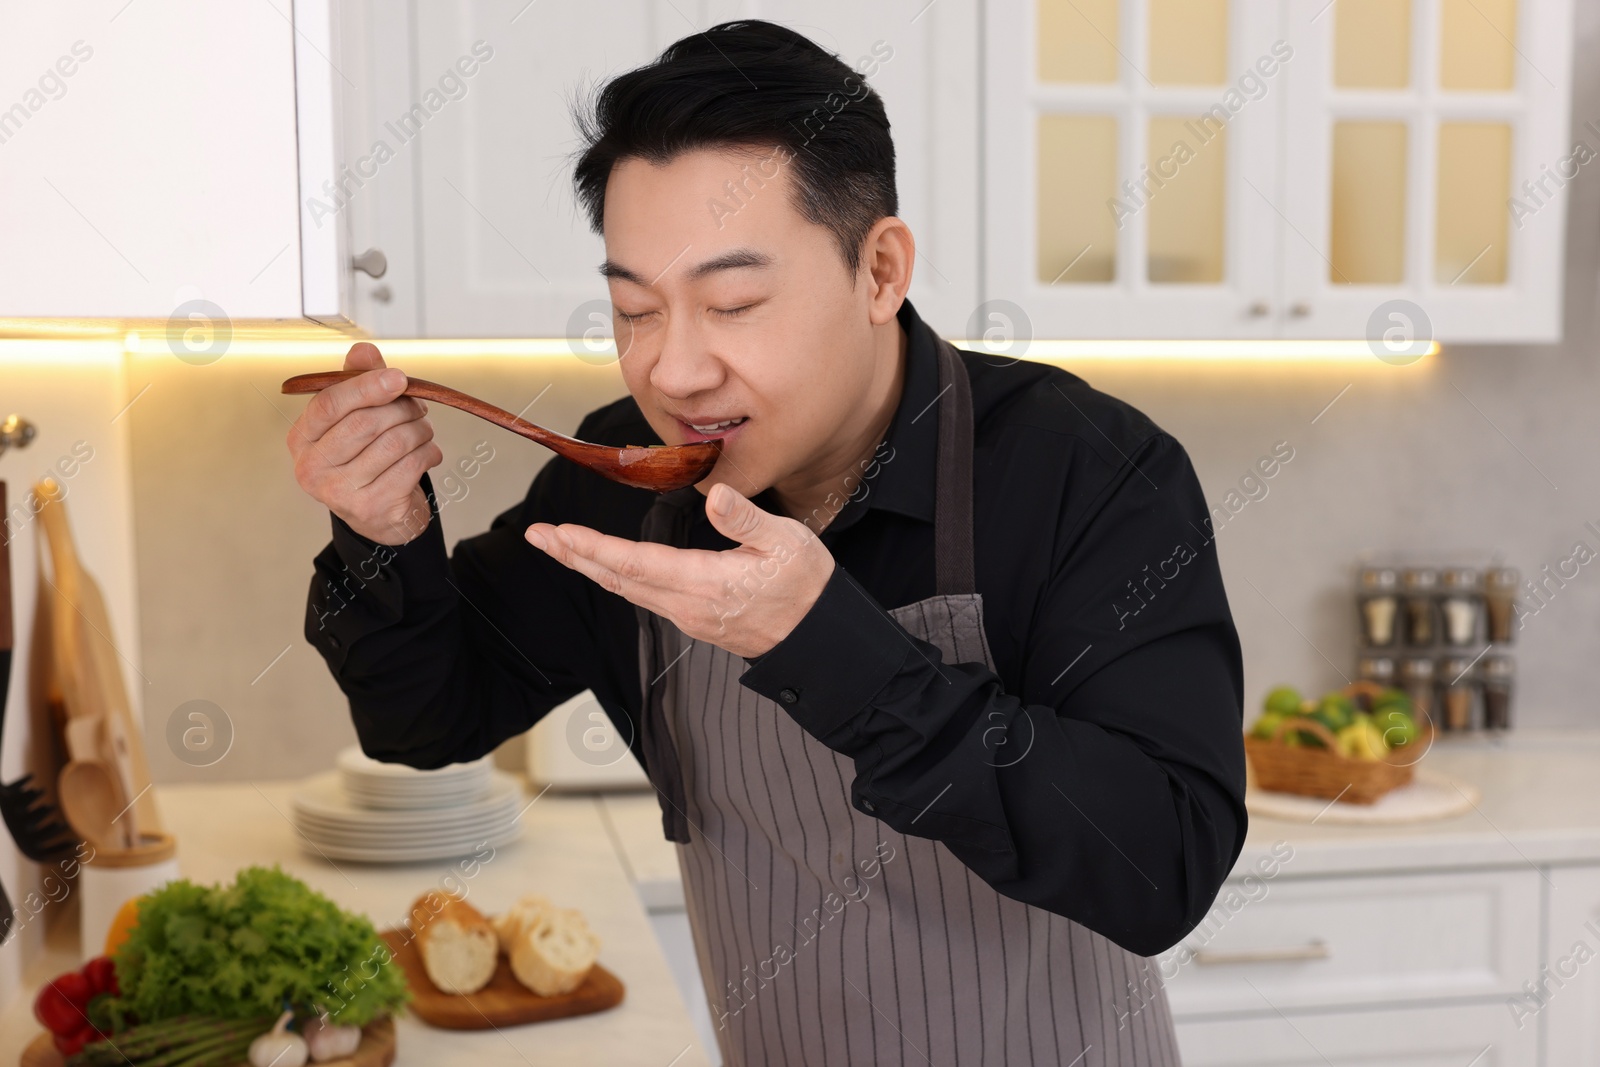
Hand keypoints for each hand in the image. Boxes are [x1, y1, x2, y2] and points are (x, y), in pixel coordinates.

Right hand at [286, 342, 442, 544]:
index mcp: (302, 438)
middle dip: (402, 408)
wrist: (379, 515)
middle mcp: (312, 468)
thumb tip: (363, 350)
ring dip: (420, 430)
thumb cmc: (366, 456)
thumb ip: (358, 381)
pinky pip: (411, 465)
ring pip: (393, 443)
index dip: (366, 386)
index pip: (329, 404)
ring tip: (424, 430)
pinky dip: (429, 453)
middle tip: (419, 407)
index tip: (398, 377)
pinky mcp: (371, 508)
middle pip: (365, 423)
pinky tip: (428, 453)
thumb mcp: (357, 417)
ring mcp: (339, 492)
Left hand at [525, 483, 834, 658]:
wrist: (820, 640)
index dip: (593, 547)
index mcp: (704, 583)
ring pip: (627, 589)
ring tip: (561, 545)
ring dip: (589, 566)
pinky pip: (643, 596)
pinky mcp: (695, 620)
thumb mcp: (786, 544)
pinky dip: (616, 577)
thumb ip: (746, 520)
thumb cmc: (807, 588)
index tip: (560, 532)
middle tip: (538, 536)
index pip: (634, 563)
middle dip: (574, 556)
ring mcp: (688, 616)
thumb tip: (716, 495)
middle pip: (618, 578)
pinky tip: (607, 566)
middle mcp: (687, 605)